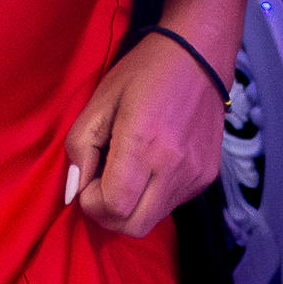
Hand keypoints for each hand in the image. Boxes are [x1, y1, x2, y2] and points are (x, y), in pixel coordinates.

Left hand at [65, 28, 229, 242]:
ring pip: (152, 220)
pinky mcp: (207, 177)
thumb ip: (80, 148)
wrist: (200, 55)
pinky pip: (170, 205)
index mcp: (144, 143)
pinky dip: (152, 196)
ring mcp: (195, 175)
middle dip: (108, 215)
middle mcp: (174, 167)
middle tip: (102, 185)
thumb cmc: (144, 72)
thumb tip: (75, 190)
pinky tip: (151, 165)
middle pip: (132, 227)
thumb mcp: (100, 101)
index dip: (90, 202)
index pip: (113, 208)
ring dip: (131, 207)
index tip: (89, 178)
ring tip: (127, 170)